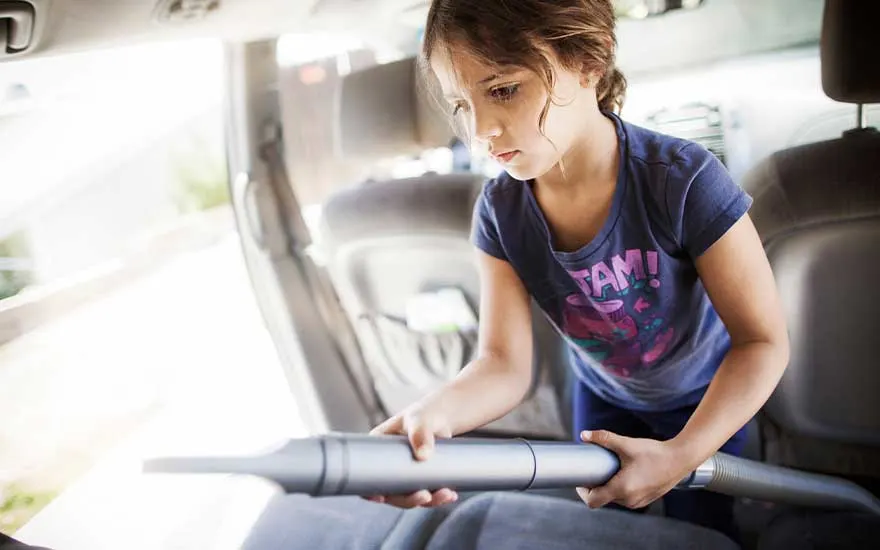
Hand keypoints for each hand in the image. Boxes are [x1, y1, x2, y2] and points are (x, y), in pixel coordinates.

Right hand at [363, 406, 458, 507]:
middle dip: (408, 499)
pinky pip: (427, 493)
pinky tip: (450, 495)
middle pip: (392, 492)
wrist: (441, 418)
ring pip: (411, 495)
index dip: (369, 490)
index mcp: (379, 449)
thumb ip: (420, 433)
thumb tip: (423, 456)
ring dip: (428, 501)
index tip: (380, 497)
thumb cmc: (424, 414)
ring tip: (446, 494)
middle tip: (425, 497)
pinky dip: (439, 497)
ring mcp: (405, 474)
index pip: (367, 474)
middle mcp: (389, 466)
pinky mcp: (420, 478)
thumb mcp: (419, 419)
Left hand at [575, 430, 692, 509]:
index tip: (581, 479)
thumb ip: (604, 438)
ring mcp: (638, 502)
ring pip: (614, 498)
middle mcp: (629, 500)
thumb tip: (584, 435)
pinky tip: (623, 474)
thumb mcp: (627, 444)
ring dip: (609, 486)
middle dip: (596, 485)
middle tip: (595, 468)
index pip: (593, 501)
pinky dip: (620, 488)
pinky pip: (626, 497)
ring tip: (610, 469)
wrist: (680, 459)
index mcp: (622, 489)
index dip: (583, 492)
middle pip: (603, 498)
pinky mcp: (645, 499)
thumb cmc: (655, 453)